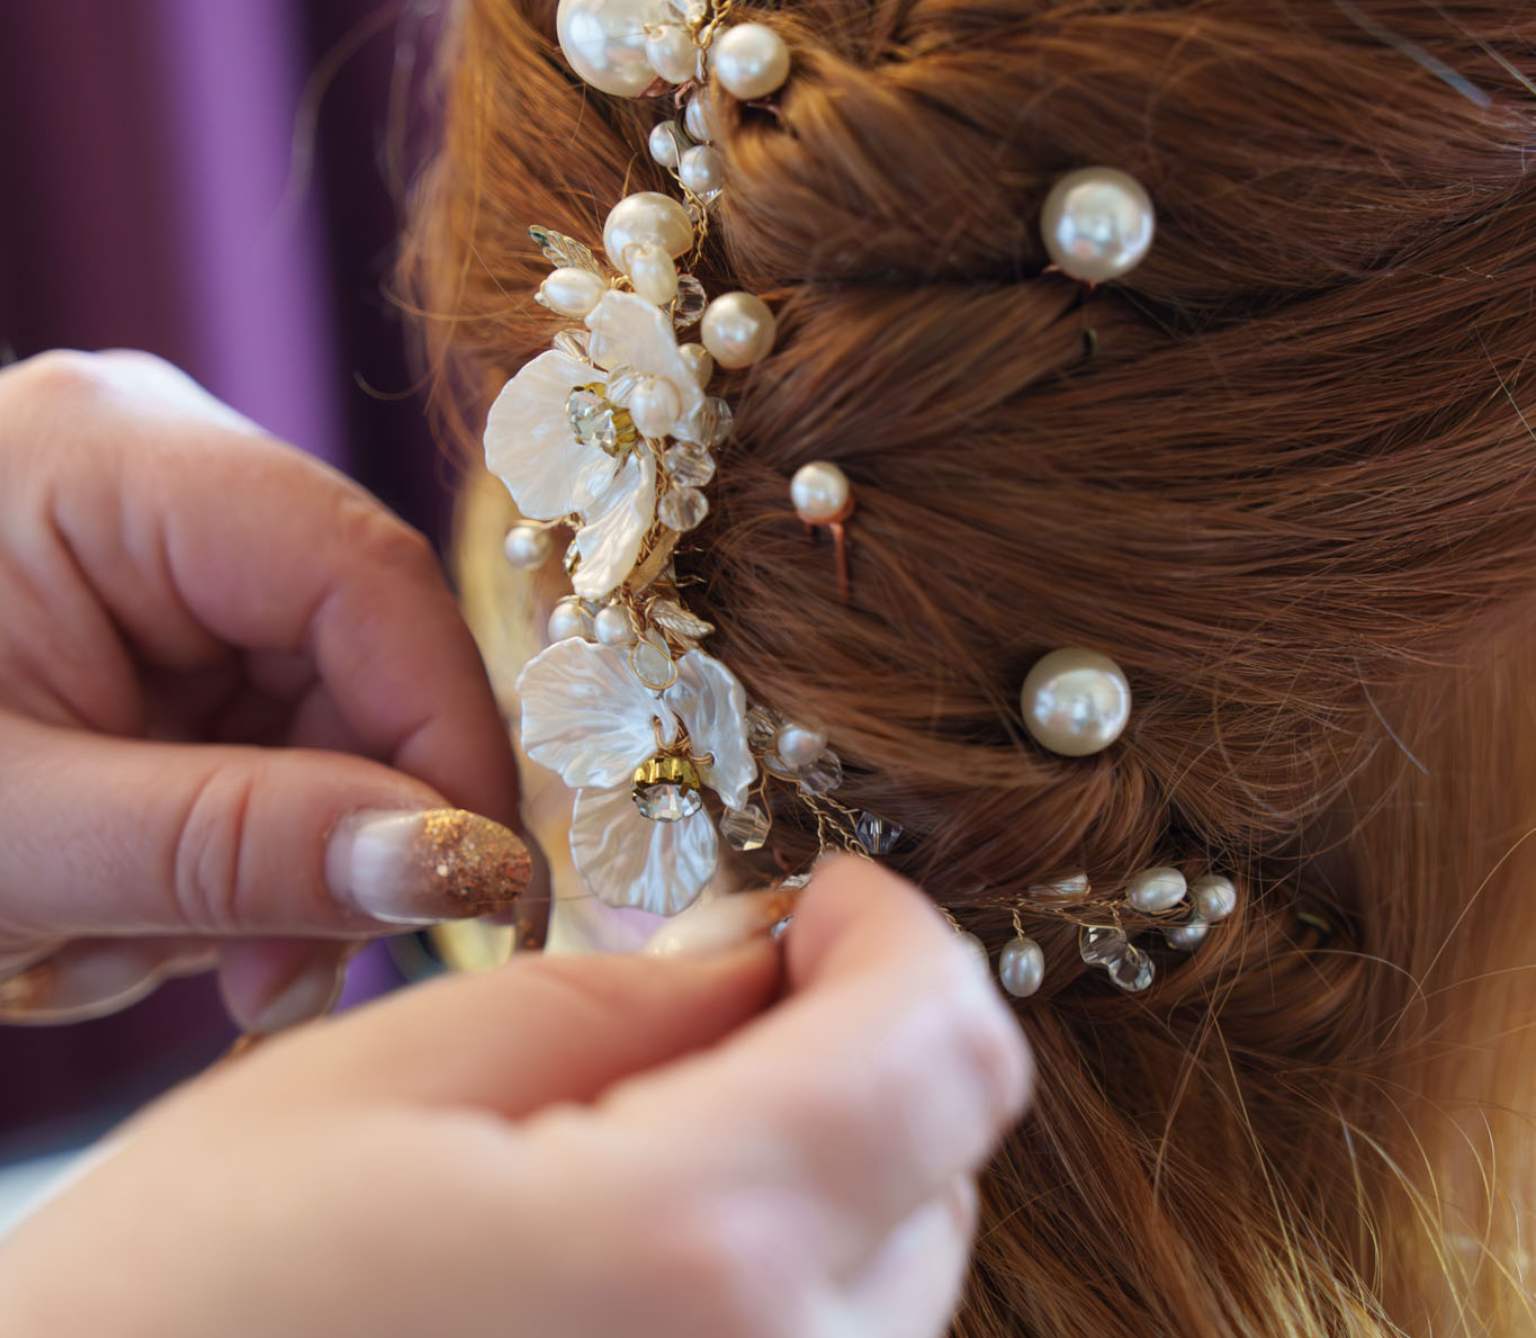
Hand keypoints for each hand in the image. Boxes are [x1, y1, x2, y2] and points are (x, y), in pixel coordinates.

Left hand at [0, 349, 538, 1031]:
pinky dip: (224, 830)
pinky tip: (136, 901)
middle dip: (338, 827)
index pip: (366, 579)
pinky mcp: (144, 600)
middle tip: (276, 985)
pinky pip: (254, 716)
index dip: (447, 741)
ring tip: (147, 951)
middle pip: (353, 648)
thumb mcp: (6, 834)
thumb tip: (471, 872)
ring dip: (269, 850)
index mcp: (119, 453)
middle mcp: (162, 462)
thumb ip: (242, 846)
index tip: (483, 898)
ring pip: (315, 701)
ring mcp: (156, 529)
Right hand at [0, 857, 1032, 1337]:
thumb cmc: (173, 1321)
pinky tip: (646, 1236)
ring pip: (899, 1268)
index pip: (943, 1047)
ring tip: (659, 1114)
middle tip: (721, 986)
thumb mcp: (380, 1085)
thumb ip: (613, 1002)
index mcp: (695, 1254)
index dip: (894, 932)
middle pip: (940, 1159)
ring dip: (826, 1152)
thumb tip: (754, 960)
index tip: (815, 895)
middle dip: (857, 1034)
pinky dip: (782, 1267)